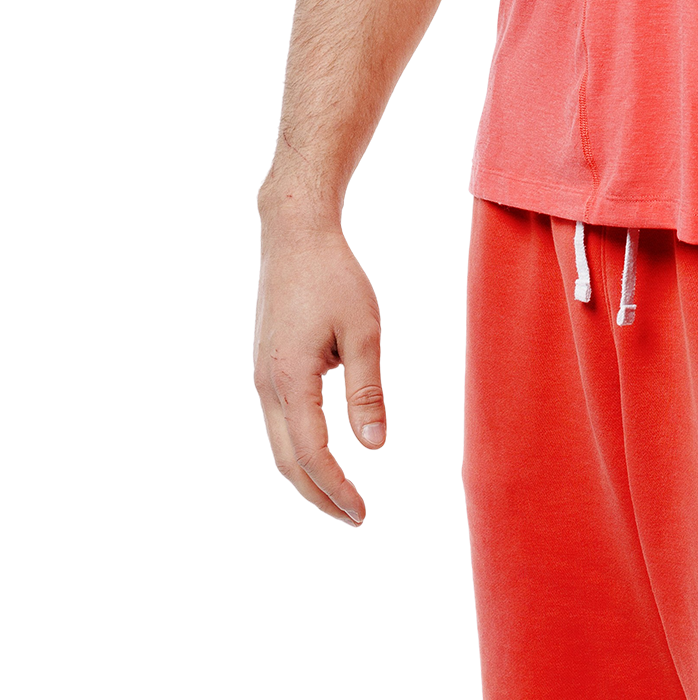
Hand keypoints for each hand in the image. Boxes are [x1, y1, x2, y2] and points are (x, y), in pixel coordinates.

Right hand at [253, 209, 387, 526]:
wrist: (295, 238)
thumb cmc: (333, 277)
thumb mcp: (363, 330)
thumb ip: (367, 390)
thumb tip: (375, 447)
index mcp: (292, 379)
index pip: (314, 454)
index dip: (339, 488)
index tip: (366, 510)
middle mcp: (269, 386)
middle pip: (290, 463)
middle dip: (321, 497)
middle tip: (357, 518)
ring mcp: (263, 378)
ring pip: (281, 446)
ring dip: (310, 475)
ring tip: (344, 494)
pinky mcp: (267, 369)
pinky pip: (282, 422)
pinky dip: (302, 448)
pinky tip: (327, 451)